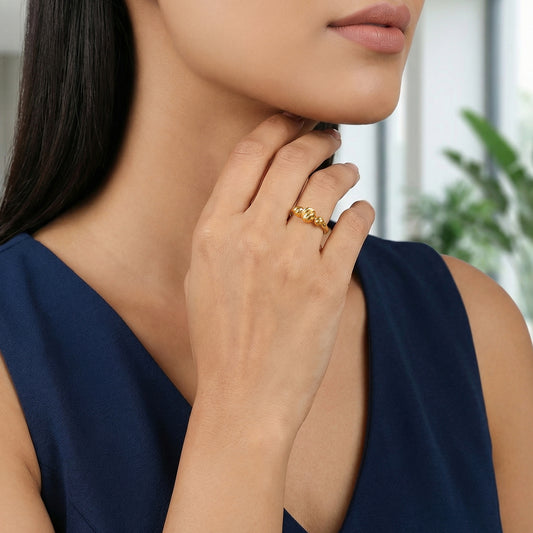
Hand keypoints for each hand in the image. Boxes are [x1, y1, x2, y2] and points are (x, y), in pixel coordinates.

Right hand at [184, 113, 373, 438]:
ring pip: (328, 185)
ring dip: (344, 171)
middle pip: (293, 158)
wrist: (242, 397)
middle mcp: (249, 237)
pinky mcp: (326, 284)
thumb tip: (259, 185)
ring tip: (347, 174)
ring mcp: (290, 260)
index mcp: (212, 231)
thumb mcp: (203, 275)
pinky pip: (353, 225)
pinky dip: (361, 210)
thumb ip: (224, 226)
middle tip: (330, 138)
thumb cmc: (220, 337)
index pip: (251, 154)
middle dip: (317, 137)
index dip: (278, 126)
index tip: (295, 119)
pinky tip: (359, 212)